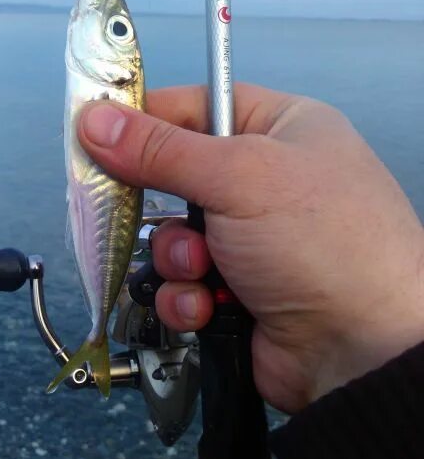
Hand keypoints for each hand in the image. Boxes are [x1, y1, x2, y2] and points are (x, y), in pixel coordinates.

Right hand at [77, 84, 423, 412]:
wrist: (364, 352)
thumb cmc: (322, 242)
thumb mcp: (239, 177)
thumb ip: (160, 150)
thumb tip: (93, 119)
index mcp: (281, 129)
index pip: (195, 106)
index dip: (143, 118)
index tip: (94, 130)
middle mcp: (265, 181)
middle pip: (175, 175)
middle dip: (160, 204)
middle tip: (138, 209)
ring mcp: (251, 240)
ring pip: (173, 235)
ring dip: (178, 257)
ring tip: (204, 270)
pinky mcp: (236, 291)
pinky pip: (183, 284)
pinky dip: (188, 297)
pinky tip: (210, 306)